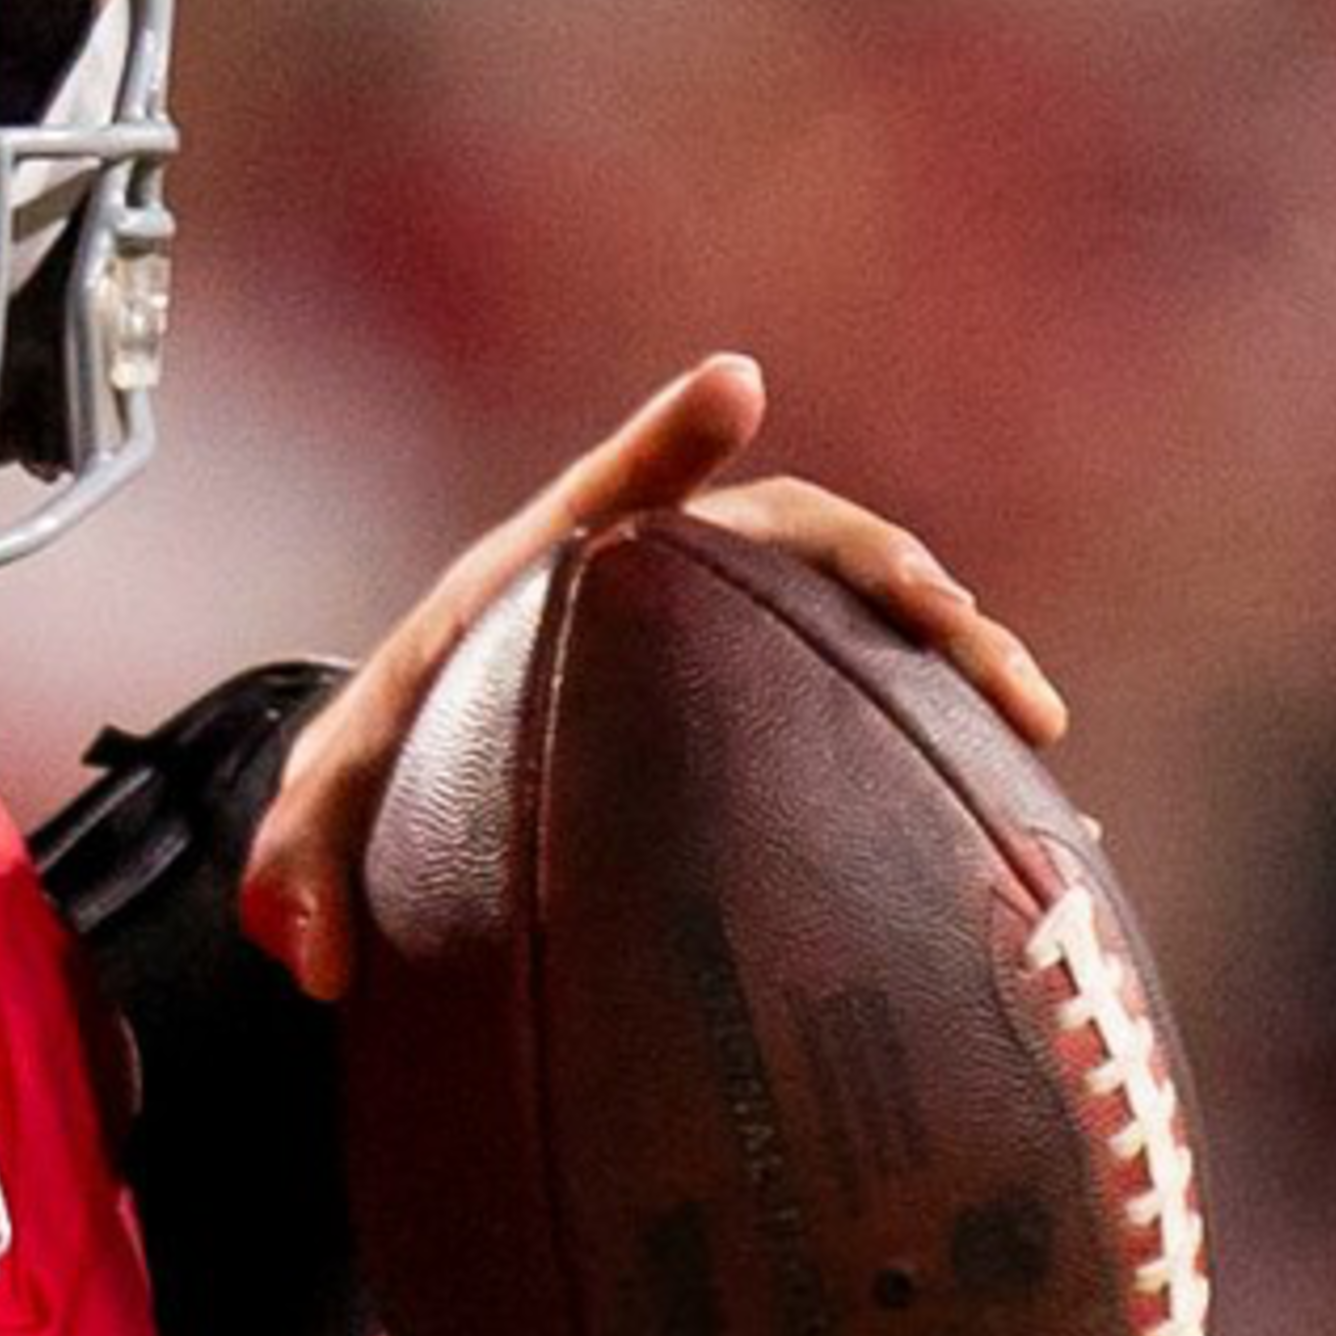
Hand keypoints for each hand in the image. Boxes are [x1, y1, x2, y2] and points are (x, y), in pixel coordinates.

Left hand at [241, 355, 1068, 999]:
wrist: (442, 762)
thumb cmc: (387, 765)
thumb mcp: (328, 810)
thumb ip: (296, 865)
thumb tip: (301, 950)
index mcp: (547, 579)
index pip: (610, 498)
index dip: (666, 442)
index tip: (730, 384)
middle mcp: (662, 586)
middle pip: (794, 542)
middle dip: (883, 570)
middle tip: (952, 621)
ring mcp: (737, 636)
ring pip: (865, 615)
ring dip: (957, 655)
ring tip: (1033, 726)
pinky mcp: (783, 700)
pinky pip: (888, 703)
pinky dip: (962, 742)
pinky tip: (1039, 819)